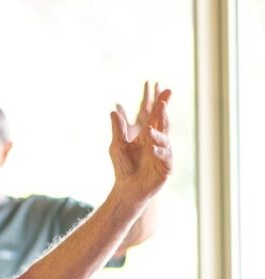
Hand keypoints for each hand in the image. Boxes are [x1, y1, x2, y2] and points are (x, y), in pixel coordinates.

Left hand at [109, 88, 172, 203]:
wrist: (127, 188)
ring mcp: (164, 154)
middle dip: (163, 114)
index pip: (155, 117)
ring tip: (148, 133)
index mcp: (147, 136)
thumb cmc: (123, 167)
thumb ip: (118, 130)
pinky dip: (159, 153)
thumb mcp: (117, 146)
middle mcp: (158, 142)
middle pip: (163, 124)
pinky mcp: (166, 167)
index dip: (161, 104)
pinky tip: (152, 149)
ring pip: (164, 140)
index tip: (164, 90)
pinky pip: (165, 157)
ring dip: (157, 136)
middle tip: (161, 103)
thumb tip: (113, 111)